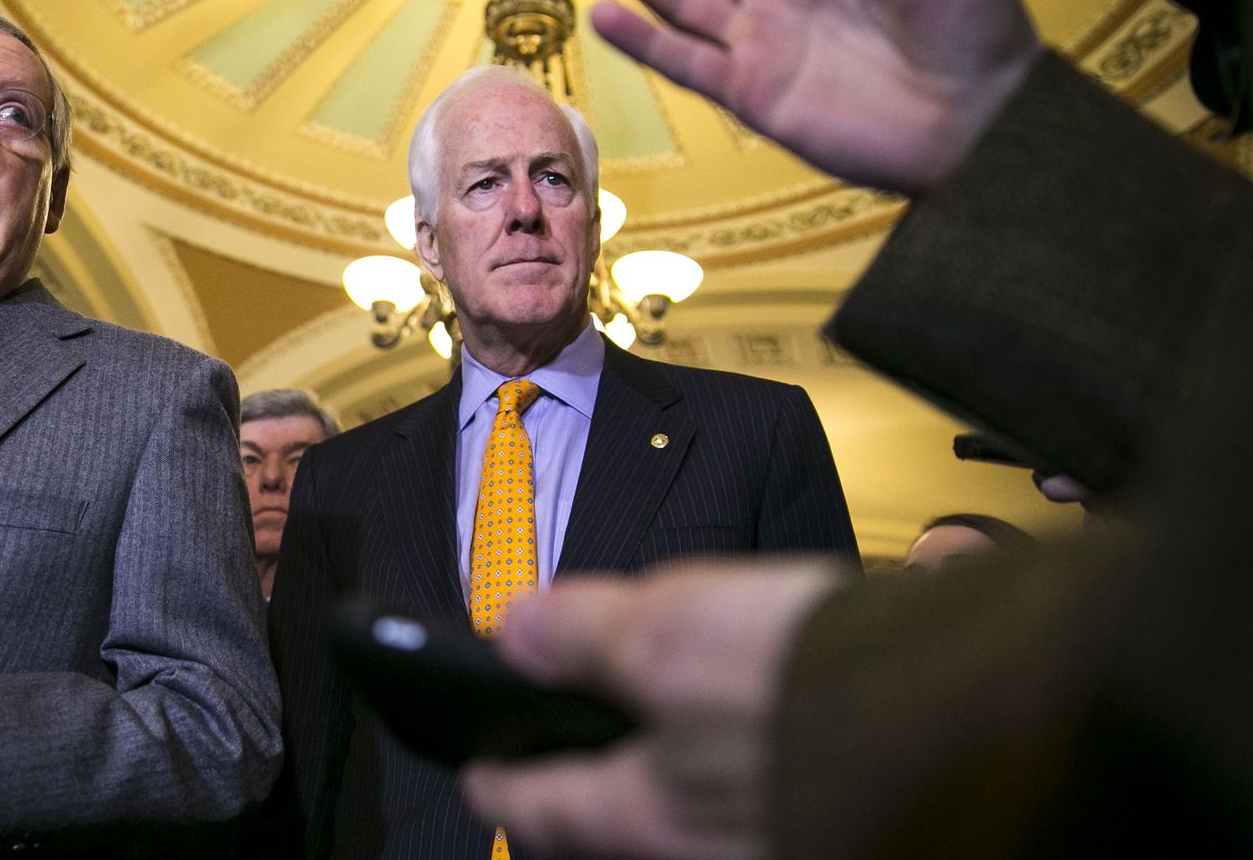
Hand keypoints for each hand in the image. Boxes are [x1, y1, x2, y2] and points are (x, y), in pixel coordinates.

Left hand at [461, 561, 845, 859]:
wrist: (986, 716)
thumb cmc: (818, 681)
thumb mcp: (674, 627)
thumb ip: (584, 632)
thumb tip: (516, 634)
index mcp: (649, 816)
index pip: (540, 806)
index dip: (500, 780)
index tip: (477, 773)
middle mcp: (707, 853)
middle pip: (619, 827)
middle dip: (588, 796)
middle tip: (563, 770)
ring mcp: (774, 843)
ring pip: (691, 826)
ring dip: (670, 789)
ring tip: (664, 746)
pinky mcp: (843, 826)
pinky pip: (764, 808)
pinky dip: (743, 778)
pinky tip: (764, 737)